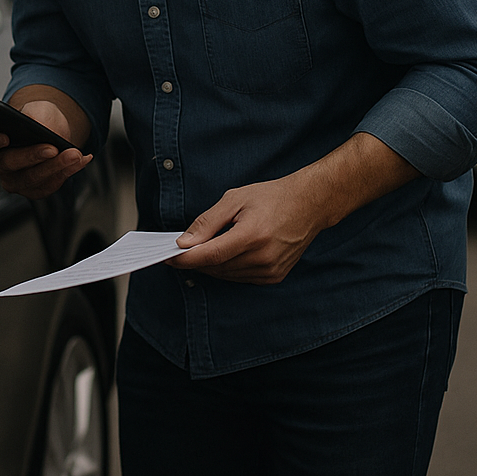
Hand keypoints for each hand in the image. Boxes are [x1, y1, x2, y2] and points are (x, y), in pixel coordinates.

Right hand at [0, 99, 92, 198]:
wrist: (51, 130)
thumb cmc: (36, 118)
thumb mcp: (36, 110)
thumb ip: (33, 116)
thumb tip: (39, 127)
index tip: (6, 136)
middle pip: (8, 165)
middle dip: (32, 156)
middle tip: (52, 147)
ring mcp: (14, 181)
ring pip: (31, 180)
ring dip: (55, 167)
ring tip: (74, 154)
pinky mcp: (33, 190)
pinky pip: (48, 186)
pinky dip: (66, 172)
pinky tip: (81, 159)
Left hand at [166, 132, 419, 283]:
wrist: (309, 205)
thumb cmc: (271, 197)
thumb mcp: (235, 199)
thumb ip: (207, 222)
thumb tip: (184, 243)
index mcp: (252, 235)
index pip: (210, 255)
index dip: (185, 258)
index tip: (167, 257)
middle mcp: (263, 257)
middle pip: (216, 268)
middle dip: (194, 261)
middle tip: (177, 251)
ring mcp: (271, 270)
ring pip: (226, 276)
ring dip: (209, 266)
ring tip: (198, 250)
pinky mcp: (274, 277)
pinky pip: (240, 278)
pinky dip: (227, 269)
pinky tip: (222, 255)